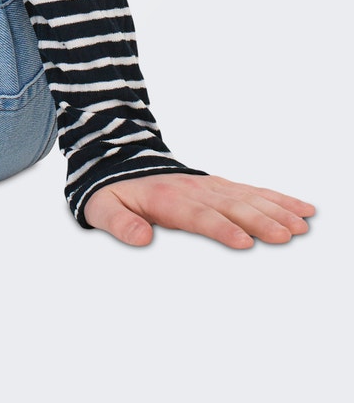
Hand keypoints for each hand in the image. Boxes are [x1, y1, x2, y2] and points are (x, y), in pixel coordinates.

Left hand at [83, 171, 315, 247]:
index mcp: (166, 199)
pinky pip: (252, 190)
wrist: (117, 161)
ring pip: (248, 197)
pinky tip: (301, 208)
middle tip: (287, 236)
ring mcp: (209, 186)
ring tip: (301, 225)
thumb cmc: (112, 193)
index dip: (222, 228)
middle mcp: (193, 190)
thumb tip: (141, 238)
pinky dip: (277, 198)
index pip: (199, 215)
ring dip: (275, 209)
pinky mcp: (219, 186)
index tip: (244, 241)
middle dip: (260, 220)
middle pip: (231, 206)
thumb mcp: (102, 209)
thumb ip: (119, 224)